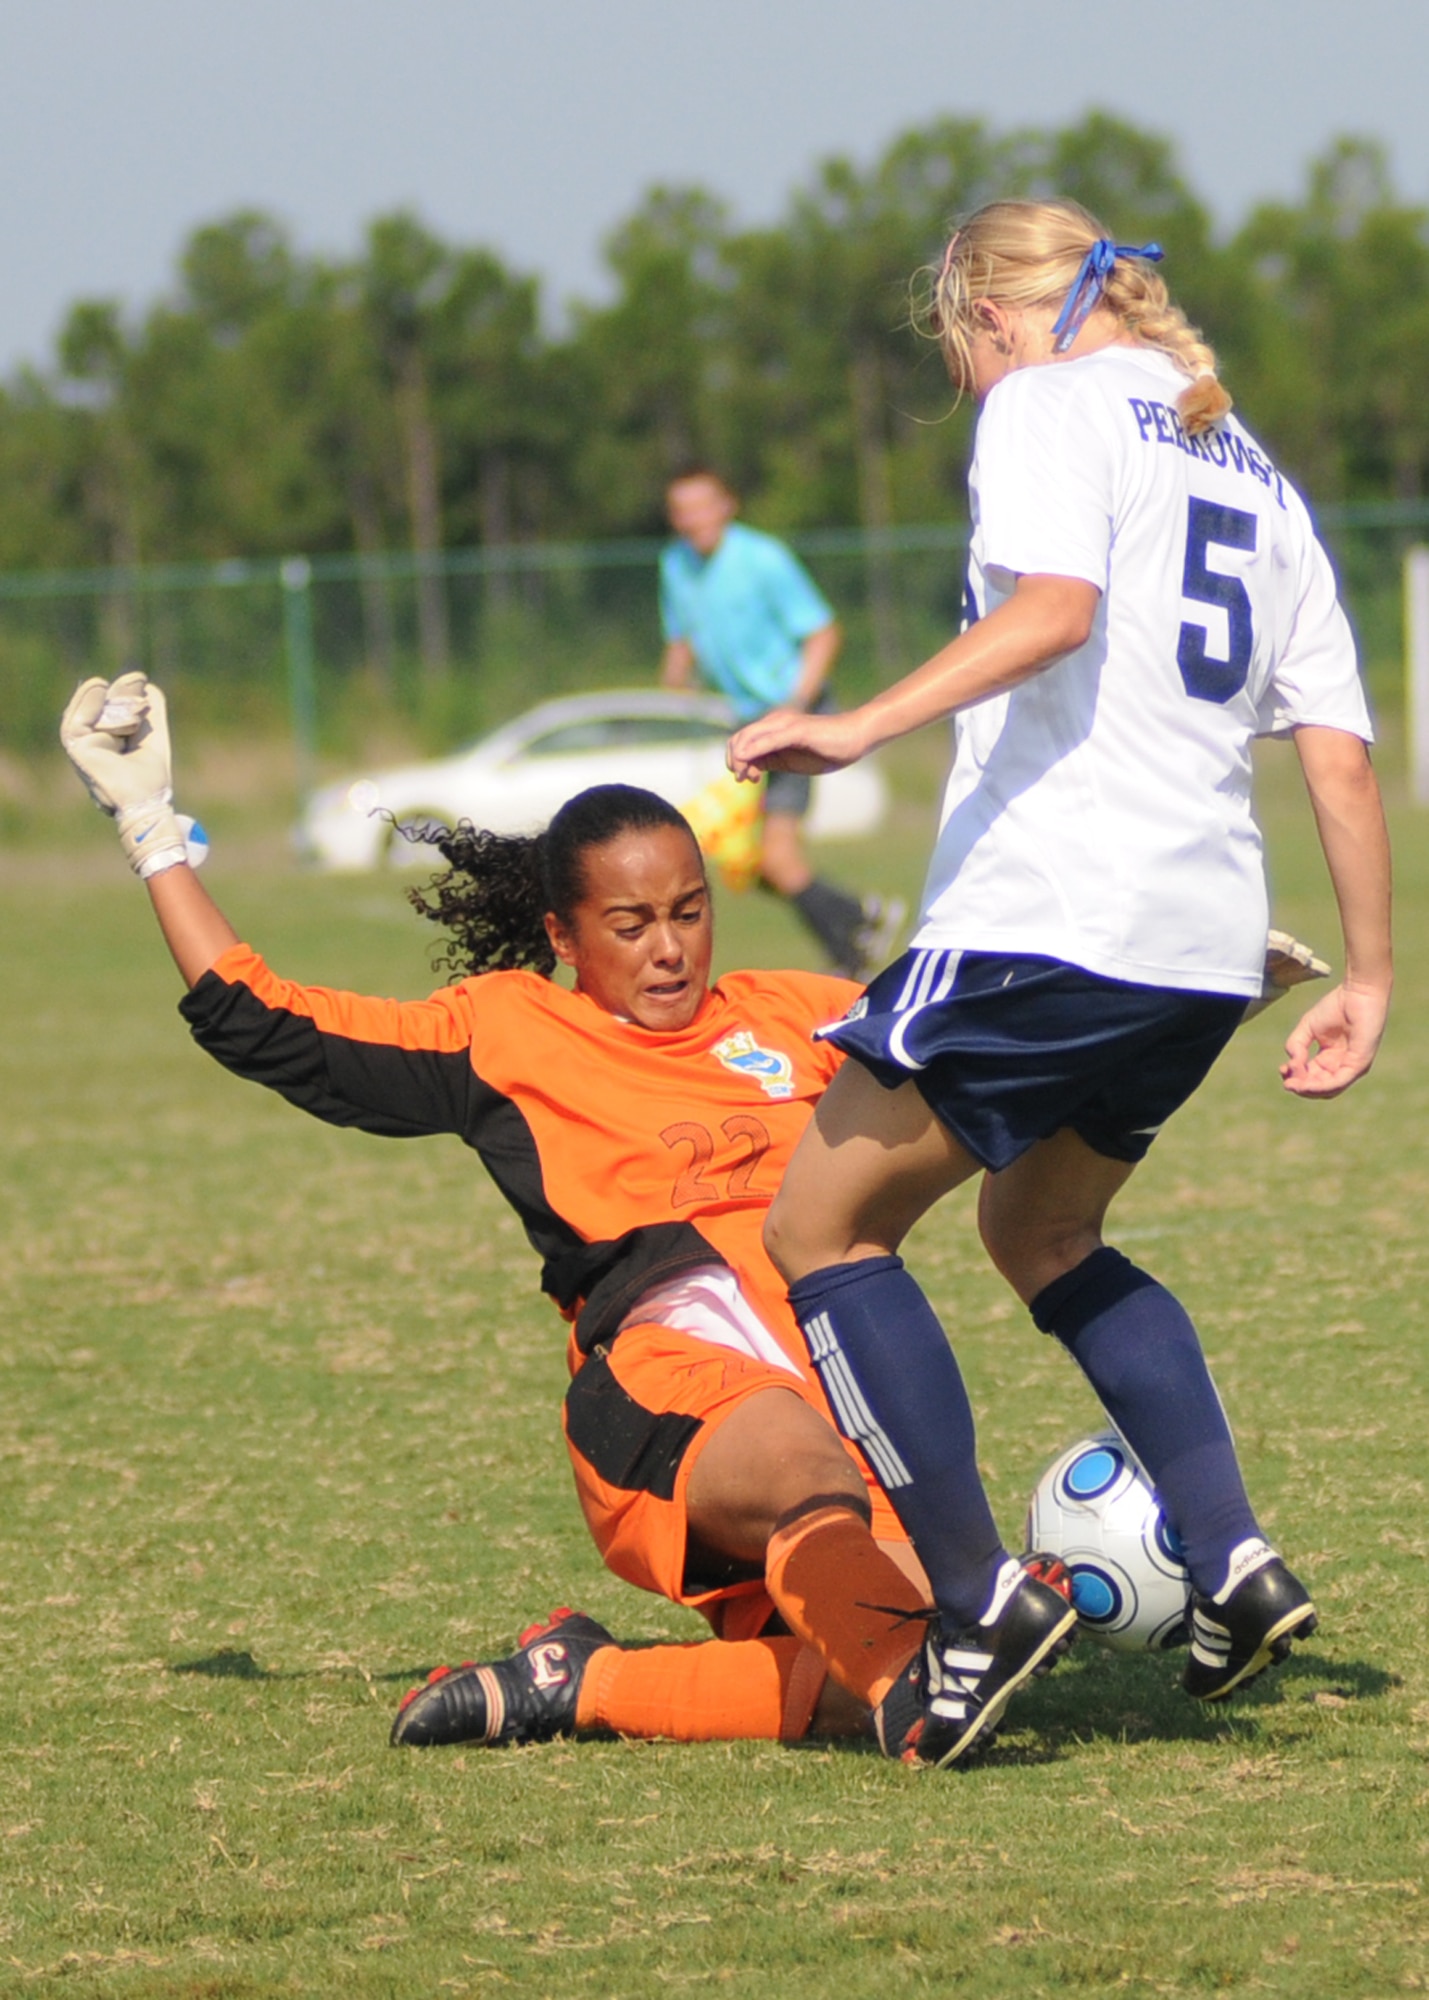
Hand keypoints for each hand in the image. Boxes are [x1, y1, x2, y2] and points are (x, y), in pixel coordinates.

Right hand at [59, 672, 187, 877]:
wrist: (147, 803)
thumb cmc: (150, 778)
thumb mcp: (153, 735)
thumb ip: (151, 711)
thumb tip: (146, 685)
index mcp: (108, 740)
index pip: (110, 708)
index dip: (124, 693)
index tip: (141, 681)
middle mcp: (93, 742)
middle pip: (98, 707)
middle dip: (119, 692)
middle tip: (138, 679)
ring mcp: (82, 747)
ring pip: (86, 711)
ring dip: (106, 696)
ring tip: (124, 681)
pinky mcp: (76, 750)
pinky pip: (75, 721)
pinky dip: (87, 702)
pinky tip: (99, 686)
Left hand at [727, 705, 868, 779]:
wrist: (855, 738)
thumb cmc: (827, 750)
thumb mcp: (791, 760)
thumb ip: (771, 760)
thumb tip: (751, 768)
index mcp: (773, 729)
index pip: (741, 740)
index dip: (736, 761)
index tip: (747, 779)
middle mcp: (775, 722)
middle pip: (739, 739)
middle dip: (733, 762)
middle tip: (742, 779)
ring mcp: (784, 724)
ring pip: (748, 738)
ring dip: (740, 759)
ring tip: (746, 777)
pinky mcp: (796, 730)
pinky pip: (768, 740)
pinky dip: (754, 751)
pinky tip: (749, 765)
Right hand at [1280, 981, 1388, 1098]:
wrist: (1357, 993)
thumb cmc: (1336, 1006)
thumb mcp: (1307, 1028)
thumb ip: (1296, 1046)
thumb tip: (1292, 1065)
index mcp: (1331, 1058)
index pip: (1313, 1077)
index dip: (1296, 1077)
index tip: (1282, 1069)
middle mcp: (1342, 1065)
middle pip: (1320, 1088)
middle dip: (1301, 1088)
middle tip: (1287, 1083)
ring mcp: (1353, 1066)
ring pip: (1330, 1090)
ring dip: (1310, 1091)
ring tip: (1293, 1085)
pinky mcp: (1360, 1064)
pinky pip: (1339, 1082)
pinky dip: (1322, 1086)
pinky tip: (1307, 1083)